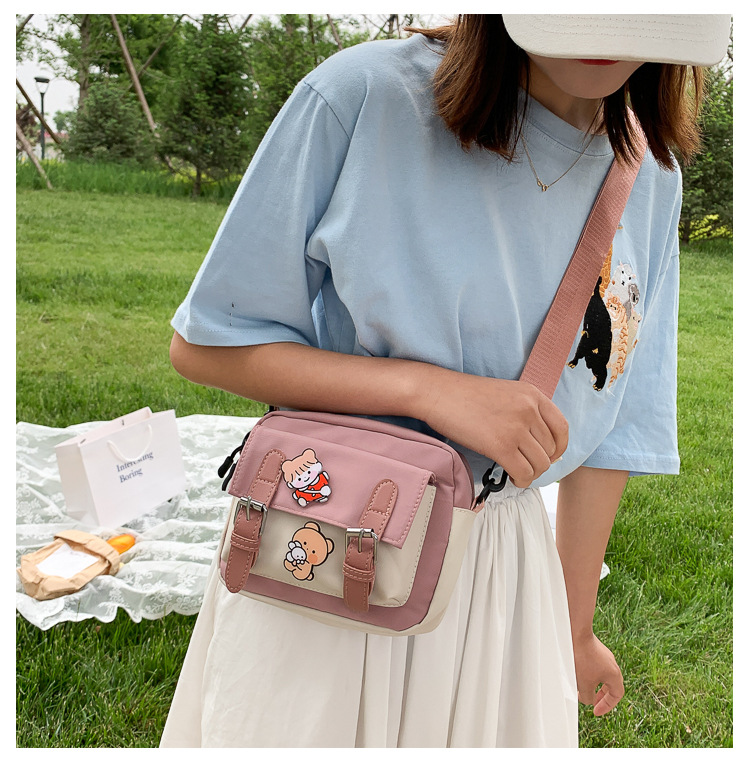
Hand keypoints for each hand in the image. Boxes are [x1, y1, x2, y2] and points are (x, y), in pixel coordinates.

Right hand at [418, 371, 567, 487]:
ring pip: (540, 464)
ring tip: (517, 473)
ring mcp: (516, 427)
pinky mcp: (501, 445)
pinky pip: (524, 472)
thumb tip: (537, 441)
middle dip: (540, 463)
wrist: (438, 393)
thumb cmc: (464, 395)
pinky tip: (511, 478)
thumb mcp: (505, 393)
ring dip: (530, 474)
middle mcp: (529, 409)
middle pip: (550, 450)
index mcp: (532, 394)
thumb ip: (524, 410)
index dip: (559, 447)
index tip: (550, 455)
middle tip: (525, 466)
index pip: (561, 428)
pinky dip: (521, 480)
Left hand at [573, 632, 623, 715]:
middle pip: (610, 685)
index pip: (616, 695)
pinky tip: (577, 675)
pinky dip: (589, 674)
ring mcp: (604, 655)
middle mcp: (612, 664)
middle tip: (592, 702)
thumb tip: (588, 700)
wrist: (576, 633)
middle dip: (601, 696)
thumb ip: (588, 697)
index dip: (607, 706)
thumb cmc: (582, 658)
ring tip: (582, 690)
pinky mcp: (594, 649)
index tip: (596, 711)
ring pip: (601, 675)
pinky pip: (594, 666)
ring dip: (593, 685)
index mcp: (614, 674)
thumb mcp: (584, 684)